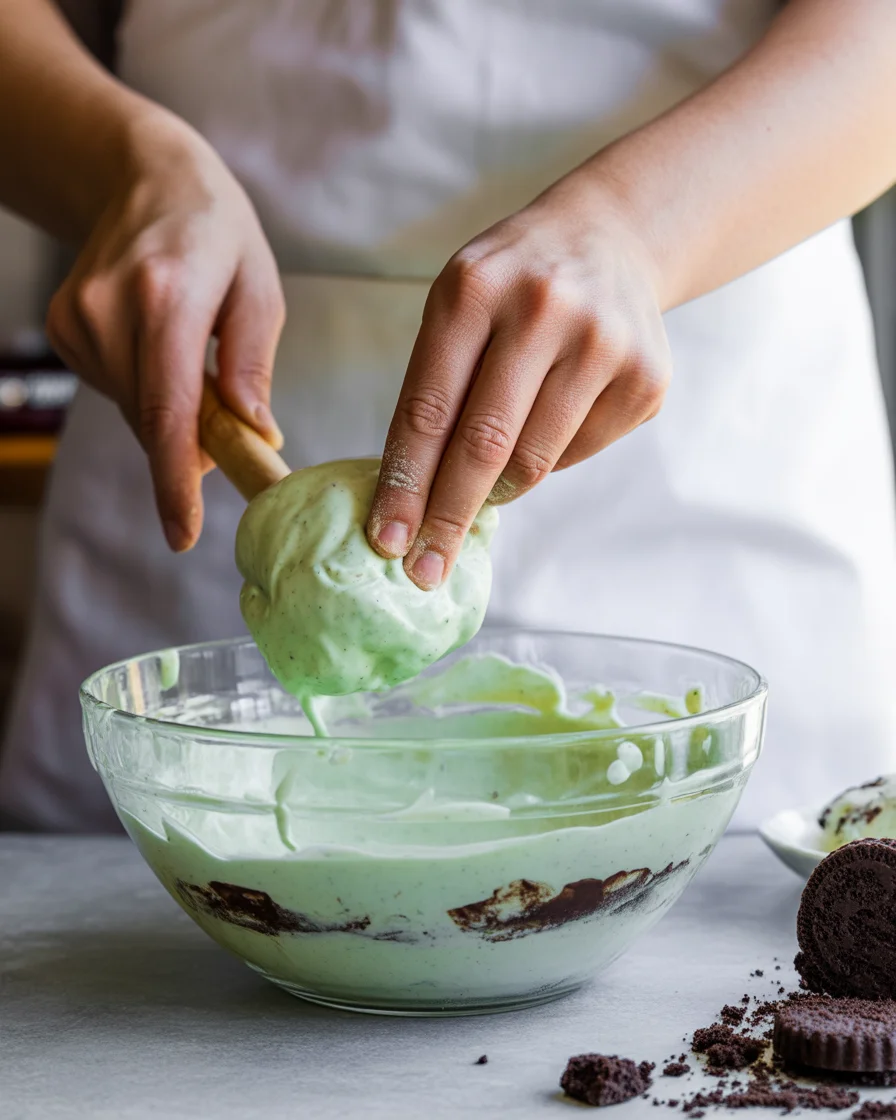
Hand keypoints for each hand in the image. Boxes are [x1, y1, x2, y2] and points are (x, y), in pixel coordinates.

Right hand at [46, 112, 284, 550]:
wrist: (142, 177)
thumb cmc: (216, 231)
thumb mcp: (259, 286)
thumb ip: (253, 364)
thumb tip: (253, 433)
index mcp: (166, 298)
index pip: (166, 410)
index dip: (174, 481)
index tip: (182, 533)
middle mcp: (109, 310)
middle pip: (150, 420)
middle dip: (192, 444)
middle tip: (230, 429)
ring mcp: (76, 319)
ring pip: (132, 410)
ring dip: (171, 410)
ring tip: (192, 354)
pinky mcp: (61, 327)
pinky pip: (114, 390)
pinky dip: (145, 389)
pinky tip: (158, 344)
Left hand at [367, 177, 672, 588]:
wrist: (611, 236)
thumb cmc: (511, 284)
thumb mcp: (458, 304)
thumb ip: (435, 387)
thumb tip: (413, 500)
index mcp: (475, 289)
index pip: (429, 410)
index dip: (405, 484)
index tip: (386, 539)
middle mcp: (543, 310)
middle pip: (484, 446)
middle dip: (447, 518)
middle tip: (424, 572)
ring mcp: (603, 344)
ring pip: (535, 461)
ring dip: (497, 489)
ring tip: (483, 483)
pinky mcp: (646, 378)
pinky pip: (577, 454)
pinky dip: (548, 458)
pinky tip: (548, 418)